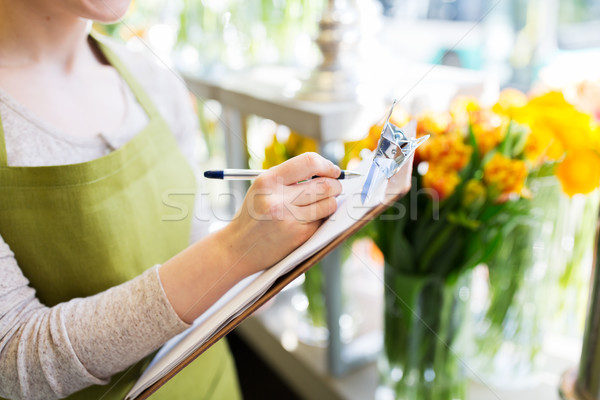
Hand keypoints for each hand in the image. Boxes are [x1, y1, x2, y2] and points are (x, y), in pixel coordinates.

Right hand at [160, 152, 341, 322]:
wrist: (237, 248)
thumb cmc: (253, 215)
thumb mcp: (262, 188)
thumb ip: (289, 178)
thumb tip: (327, 171)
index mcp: (267, 181)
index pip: (308, 162)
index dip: (327, 165)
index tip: (334, 171)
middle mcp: (278, 199)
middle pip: (324, 184)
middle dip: (336, 185)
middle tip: (336, 187)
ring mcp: (289, 219)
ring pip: (328, 204)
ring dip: (332, 202)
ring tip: (324, 202)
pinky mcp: (298, 236)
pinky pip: (322, 221)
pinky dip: (322, 218)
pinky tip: (311, 219)